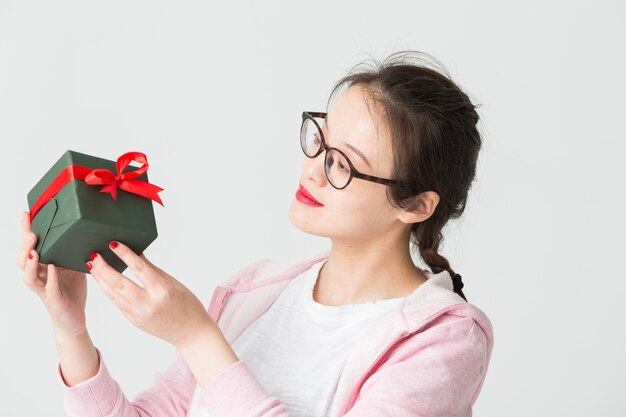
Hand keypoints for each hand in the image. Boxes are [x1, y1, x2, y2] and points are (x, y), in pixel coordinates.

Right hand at [17, 211, 87, 336]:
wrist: (74, 319)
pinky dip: (50, 278)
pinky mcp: (53, 300)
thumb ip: (74, 251)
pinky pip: (49, 289)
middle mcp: (39, 277)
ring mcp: (44, 290)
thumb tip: (85, 230)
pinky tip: (52, 268)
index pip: (31, 246)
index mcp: (43, 267)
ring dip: (31, 263)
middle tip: (31, 232)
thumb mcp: (75, 267)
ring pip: (29, 277)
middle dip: (25, 245)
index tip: (26, 213)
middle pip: (23, 260)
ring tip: (34, 251)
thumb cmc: (71, 291)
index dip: (27, 230)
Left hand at [87, 241, 214, 348]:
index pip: (139, 268)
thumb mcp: (174, 283)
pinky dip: (108, 290)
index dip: (124, 254)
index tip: (113, 243)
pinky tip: (103, 280)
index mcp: (162, 290)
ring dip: (100, 279)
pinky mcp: (133, 321)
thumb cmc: (187, 305)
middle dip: (103, 268)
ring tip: (92, 266)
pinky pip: (117, 302)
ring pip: (113, 294)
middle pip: (119, 283)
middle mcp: (148, 303)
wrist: (190, 333)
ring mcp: (138, 314)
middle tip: (93, 255)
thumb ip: (152, 269)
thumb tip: (137, 254)